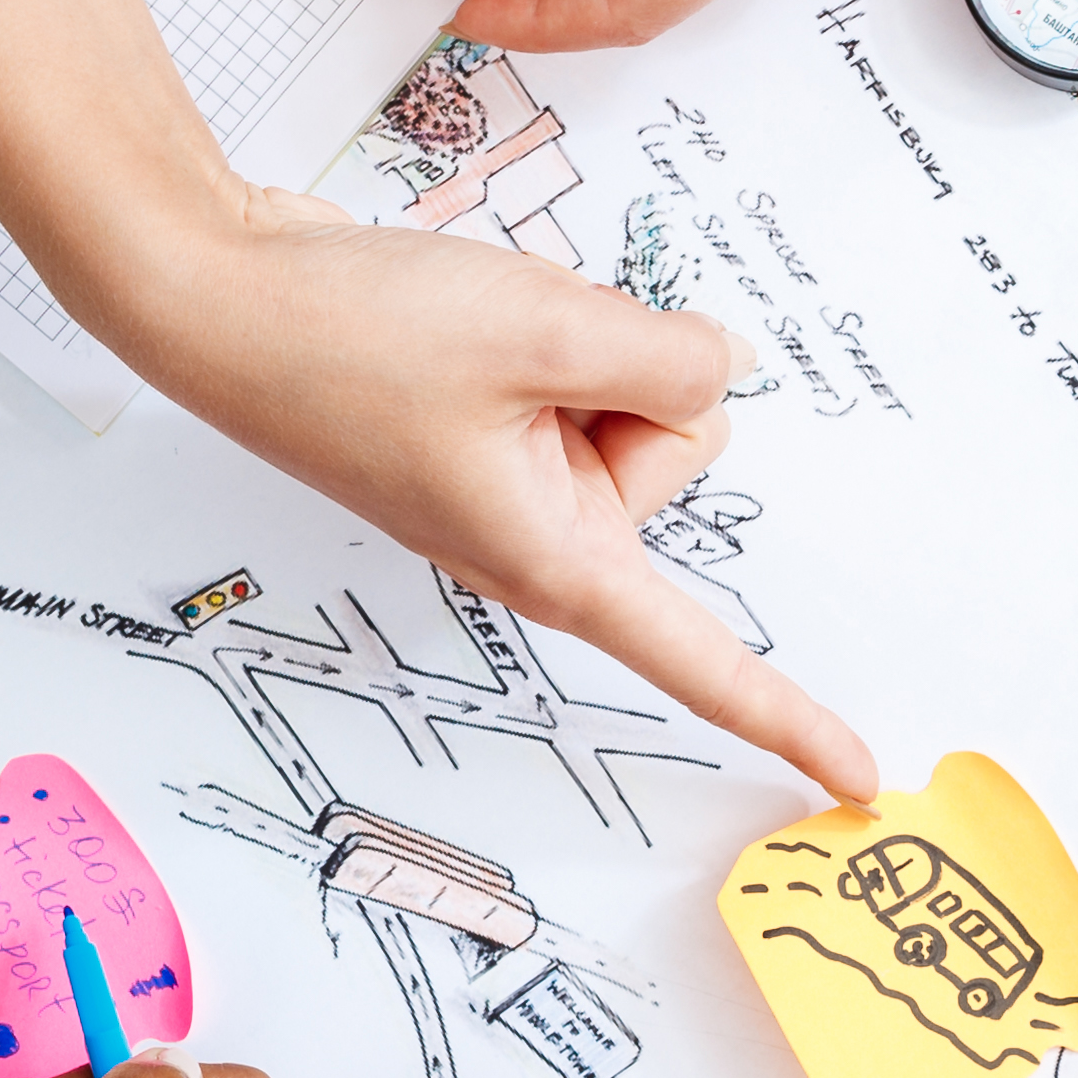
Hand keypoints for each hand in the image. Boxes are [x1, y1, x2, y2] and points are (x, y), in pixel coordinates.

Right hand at [112, 200, 874, 796]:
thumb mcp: (545, 328)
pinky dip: (552, 335)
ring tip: (482, 331)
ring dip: (583, 343)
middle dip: (631, 378)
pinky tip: (472, 321)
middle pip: (682, 451)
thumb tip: (714, 371)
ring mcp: (515, 484)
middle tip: (520, 354)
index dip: (787, 717)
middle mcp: (542, 539)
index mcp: (555, 557)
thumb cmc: (351, 337)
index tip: (861, 783)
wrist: (216, 294)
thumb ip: (667, 358)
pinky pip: (583, 374)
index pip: (699, 657)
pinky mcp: (493, 429)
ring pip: (636, 400)